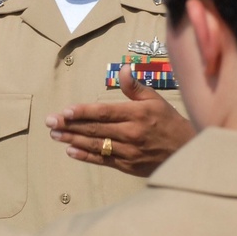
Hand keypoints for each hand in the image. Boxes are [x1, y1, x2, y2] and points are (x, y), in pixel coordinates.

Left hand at [45, 65, 193, 176]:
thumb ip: (135, 87)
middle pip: (95, 129)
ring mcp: (129, 151)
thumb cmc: (169, 122)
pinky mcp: (127, 166)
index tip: (65, 111)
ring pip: (96, 145)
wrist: (186, 152)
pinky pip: (103, 160)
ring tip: (55, 135)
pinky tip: (70, 151)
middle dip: (70, 125)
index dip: (83, 112)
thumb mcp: (156, 100)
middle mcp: (131, 133)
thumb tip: (122, 70)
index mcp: (137, 114)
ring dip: (73, 140)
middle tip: (50, 122)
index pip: (104, 112)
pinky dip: (85, 156)